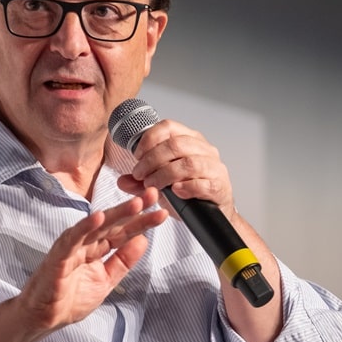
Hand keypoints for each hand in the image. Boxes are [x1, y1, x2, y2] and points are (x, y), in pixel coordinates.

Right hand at [12, 187, 166, 341]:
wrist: (44, 318)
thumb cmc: (69, 298)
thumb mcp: (106, 280)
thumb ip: (123, 261)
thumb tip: (143, 240)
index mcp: (97, 248)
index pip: (123, 232)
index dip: (142, 222)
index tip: (160, 213)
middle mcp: (85, 243)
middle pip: (113, 223)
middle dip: (134, 210)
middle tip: (152, 196)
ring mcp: (72, 247)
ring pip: (96, 226)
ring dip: (116, 213)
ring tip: (135, 204)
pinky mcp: (59, 256)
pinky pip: (73, 239)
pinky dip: (85, 227)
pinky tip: (99, 217)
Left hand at [119, 120, 236, 219]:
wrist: (210, 214)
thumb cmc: (186, 192)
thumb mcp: (159, 184)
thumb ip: (140, 182)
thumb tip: (122, 181)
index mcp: (189, 139)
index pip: (168, 127)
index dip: (149, 139)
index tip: (137, 156)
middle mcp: (203, 149)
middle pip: (176, 144)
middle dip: (152, 160)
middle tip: (139, 175)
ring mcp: (214, 167)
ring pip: (188, 163)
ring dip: (164, 174)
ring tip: (152, 185)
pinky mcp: (219, 185)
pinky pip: (202, 183)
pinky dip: (186, 187)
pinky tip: (175, 191)